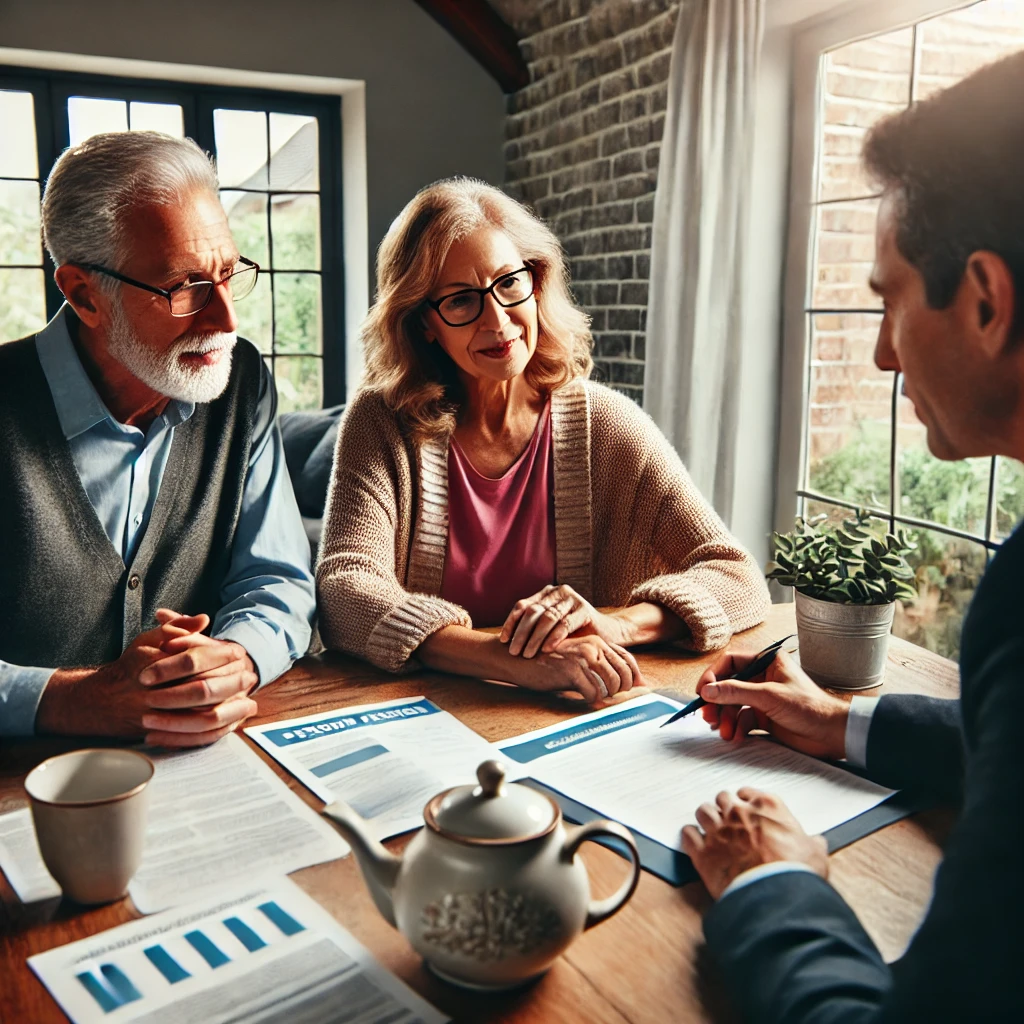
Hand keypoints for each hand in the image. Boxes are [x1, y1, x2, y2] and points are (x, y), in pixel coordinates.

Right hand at [36, 610, 257, 746]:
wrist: (99, 701)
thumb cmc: (130, 667)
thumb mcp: (148, 640)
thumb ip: (177, 628)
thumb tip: (204, 618)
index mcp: (149, 662)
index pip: (192, 659)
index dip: (219, 655)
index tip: (238, 651)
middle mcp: (150, 691)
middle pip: (199, 690)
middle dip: (229, 683)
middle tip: (249, 675)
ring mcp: (153, 714)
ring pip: (197, 716)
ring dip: (227, 709)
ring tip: (248, 699)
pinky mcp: (158, 732)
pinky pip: (191, 736)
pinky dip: (215, 729)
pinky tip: (233, 721)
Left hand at [500, 584, 628, 656]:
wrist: (605, 635)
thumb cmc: (573, 636)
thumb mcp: (549, 630)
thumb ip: (532, 629)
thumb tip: (504, 642)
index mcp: (546, 594)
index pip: (522, 606)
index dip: (511, 623)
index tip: (503, 640)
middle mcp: (558, 592)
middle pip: (533, 612)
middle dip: (521, 633)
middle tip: (514, 652)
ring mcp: (572, 599)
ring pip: (547, 618)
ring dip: (535, 638)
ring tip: (527, 654)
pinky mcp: (584, 609)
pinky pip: (565, 624)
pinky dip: (554, 637)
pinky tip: (547, 649)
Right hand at [508, 634, 643, 701]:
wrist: (517, 658)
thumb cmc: (546, 662)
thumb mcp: (575, 660)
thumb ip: (597, 667)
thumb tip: (621, 686)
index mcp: (596, 641)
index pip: (627, 658)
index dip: (636, 676)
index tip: (637, 689)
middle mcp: (593, 645)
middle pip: (625, 673)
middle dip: (624, 691)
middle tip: (614, 700)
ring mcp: (582, 656)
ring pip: (612, 684)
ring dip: (608, 696)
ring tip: (597, 699)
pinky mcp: (571, 669)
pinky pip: (593, 692)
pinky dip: (591, 700)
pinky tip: (584, 700)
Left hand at [681, 788, 828, 898]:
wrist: (774, 895)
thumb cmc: (795, 872)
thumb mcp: (815, 854)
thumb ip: (812, 843)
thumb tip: (817, 843)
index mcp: (767, 806)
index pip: (748, 792)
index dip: (746, 801)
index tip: (746, 809)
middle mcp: (739, 812)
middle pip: (722, 798)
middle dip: (724, 808)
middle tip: (729, 820)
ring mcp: (718, 830)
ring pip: (703, 811)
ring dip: (706, 818)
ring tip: (710, 828)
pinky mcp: (703, 851)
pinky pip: (688, 835)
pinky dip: (690, 837)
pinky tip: (695, 842)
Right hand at [696, 650, 849, 760]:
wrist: (832, 734)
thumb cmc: (810, 708)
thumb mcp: (769, 696)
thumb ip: (736, 692)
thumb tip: (708, 691)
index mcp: (766, 661)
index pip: (730, 662)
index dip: (713, 676)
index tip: (703, 692)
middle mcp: (762, 677)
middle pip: (728, 685)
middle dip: (717, 702)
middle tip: (708, 716)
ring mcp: (763, 698)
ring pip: (732, 704)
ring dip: (725, 718)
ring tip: (723, 731)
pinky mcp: (765, 717)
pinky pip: (741, 719)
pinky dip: (735, 728)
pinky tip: (735, 736)